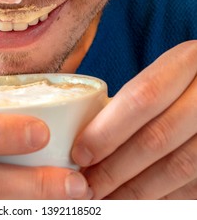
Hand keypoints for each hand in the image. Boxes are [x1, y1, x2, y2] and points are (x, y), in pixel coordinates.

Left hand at [72, 41, 196, 198]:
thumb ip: (134, 100)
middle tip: (87, 186)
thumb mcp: (163, 75)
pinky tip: (136, 202)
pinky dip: (161, 197)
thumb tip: (86, 141)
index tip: (80, 154)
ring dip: (135, 190)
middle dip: (114, 168)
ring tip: (105, 200)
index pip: (141, 98)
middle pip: (156, 138)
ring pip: (177, 167)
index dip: (107, 131)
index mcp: (187, 62)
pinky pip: (192, 185)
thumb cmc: (181, 84)